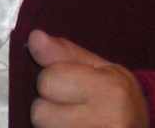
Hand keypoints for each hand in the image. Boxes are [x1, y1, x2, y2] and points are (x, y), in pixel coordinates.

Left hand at [28, 29, 148, 127]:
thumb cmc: (120, 98)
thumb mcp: (101, 69)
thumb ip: (65, 53)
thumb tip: (35, 37)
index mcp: (110, 91)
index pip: (48, 80)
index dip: (53, 79)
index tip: (71, 85)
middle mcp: (106, 122)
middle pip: (39, 113)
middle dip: (49, 108)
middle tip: (72, 109)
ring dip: (50, 126)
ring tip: (73, 124)